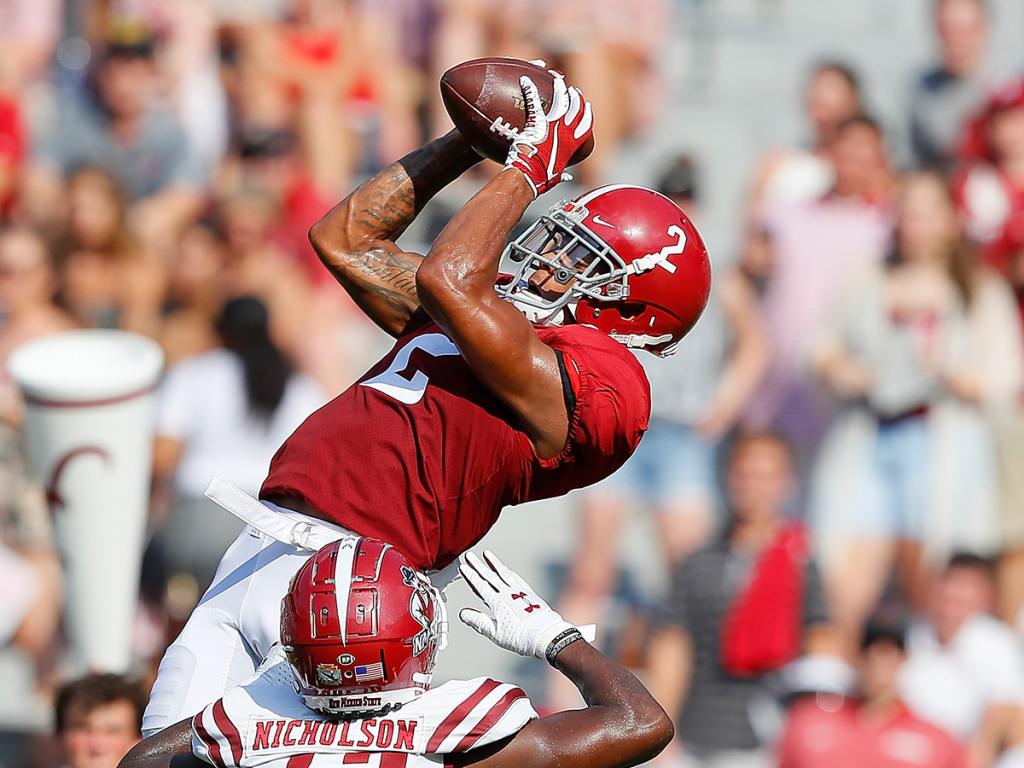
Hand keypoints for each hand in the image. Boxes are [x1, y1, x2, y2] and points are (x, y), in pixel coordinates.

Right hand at [459, 550, 576, 659]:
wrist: (545, 634)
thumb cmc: (520, 637)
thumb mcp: (495, 633)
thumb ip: (478, 621)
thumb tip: (463, 613)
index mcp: (498, 602)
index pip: (481, 586)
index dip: (471, 576)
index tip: (463, 567)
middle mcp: (508, 593)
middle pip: (490, 576)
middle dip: (478, 565)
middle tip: (470, 556)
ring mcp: (519, 591)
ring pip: (504, 573)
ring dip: (494, 563)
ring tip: (487, 554)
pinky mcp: (529, 593)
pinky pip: (515, 578)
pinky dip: (508, 572)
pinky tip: (506, 570)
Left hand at [504, 74, 592, 197]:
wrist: (530, 175)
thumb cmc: (542, 179)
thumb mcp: (557, 177)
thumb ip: (563, 174)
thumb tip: (567, 178)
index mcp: (573, 144)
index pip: (586, 124)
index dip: (587, 114)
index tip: (586, 106)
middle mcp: (566, 130)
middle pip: (576, 107)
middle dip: (576, 97)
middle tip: (573, 90)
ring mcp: (553, 124)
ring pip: (560, 99)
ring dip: (560, 87)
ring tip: (557, 80)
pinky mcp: (537, 121)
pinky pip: (534, 100)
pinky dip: (529, 89)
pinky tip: (525, 80)